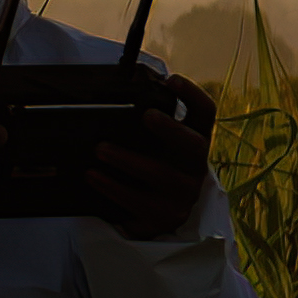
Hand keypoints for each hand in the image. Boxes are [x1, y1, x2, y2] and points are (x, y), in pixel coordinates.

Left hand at [84, 78, 213, 240]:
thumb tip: (112, 91)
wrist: (152, 217)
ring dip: (127, 160)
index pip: (205, 112)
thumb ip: (143, 122)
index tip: (172, 80)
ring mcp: (184, 195)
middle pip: (193, 145)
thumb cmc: (150, 164)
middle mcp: (195, 167)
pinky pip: (139, 202)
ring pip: (161, 175)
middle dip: (171, 129)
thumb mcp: (154, 143)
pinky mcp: (165, 218)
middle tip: (147, 116)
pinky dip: (113, 187)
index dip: (192, 95)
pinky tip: (93, 176)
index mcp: (195, 140)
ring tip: (100, 149)